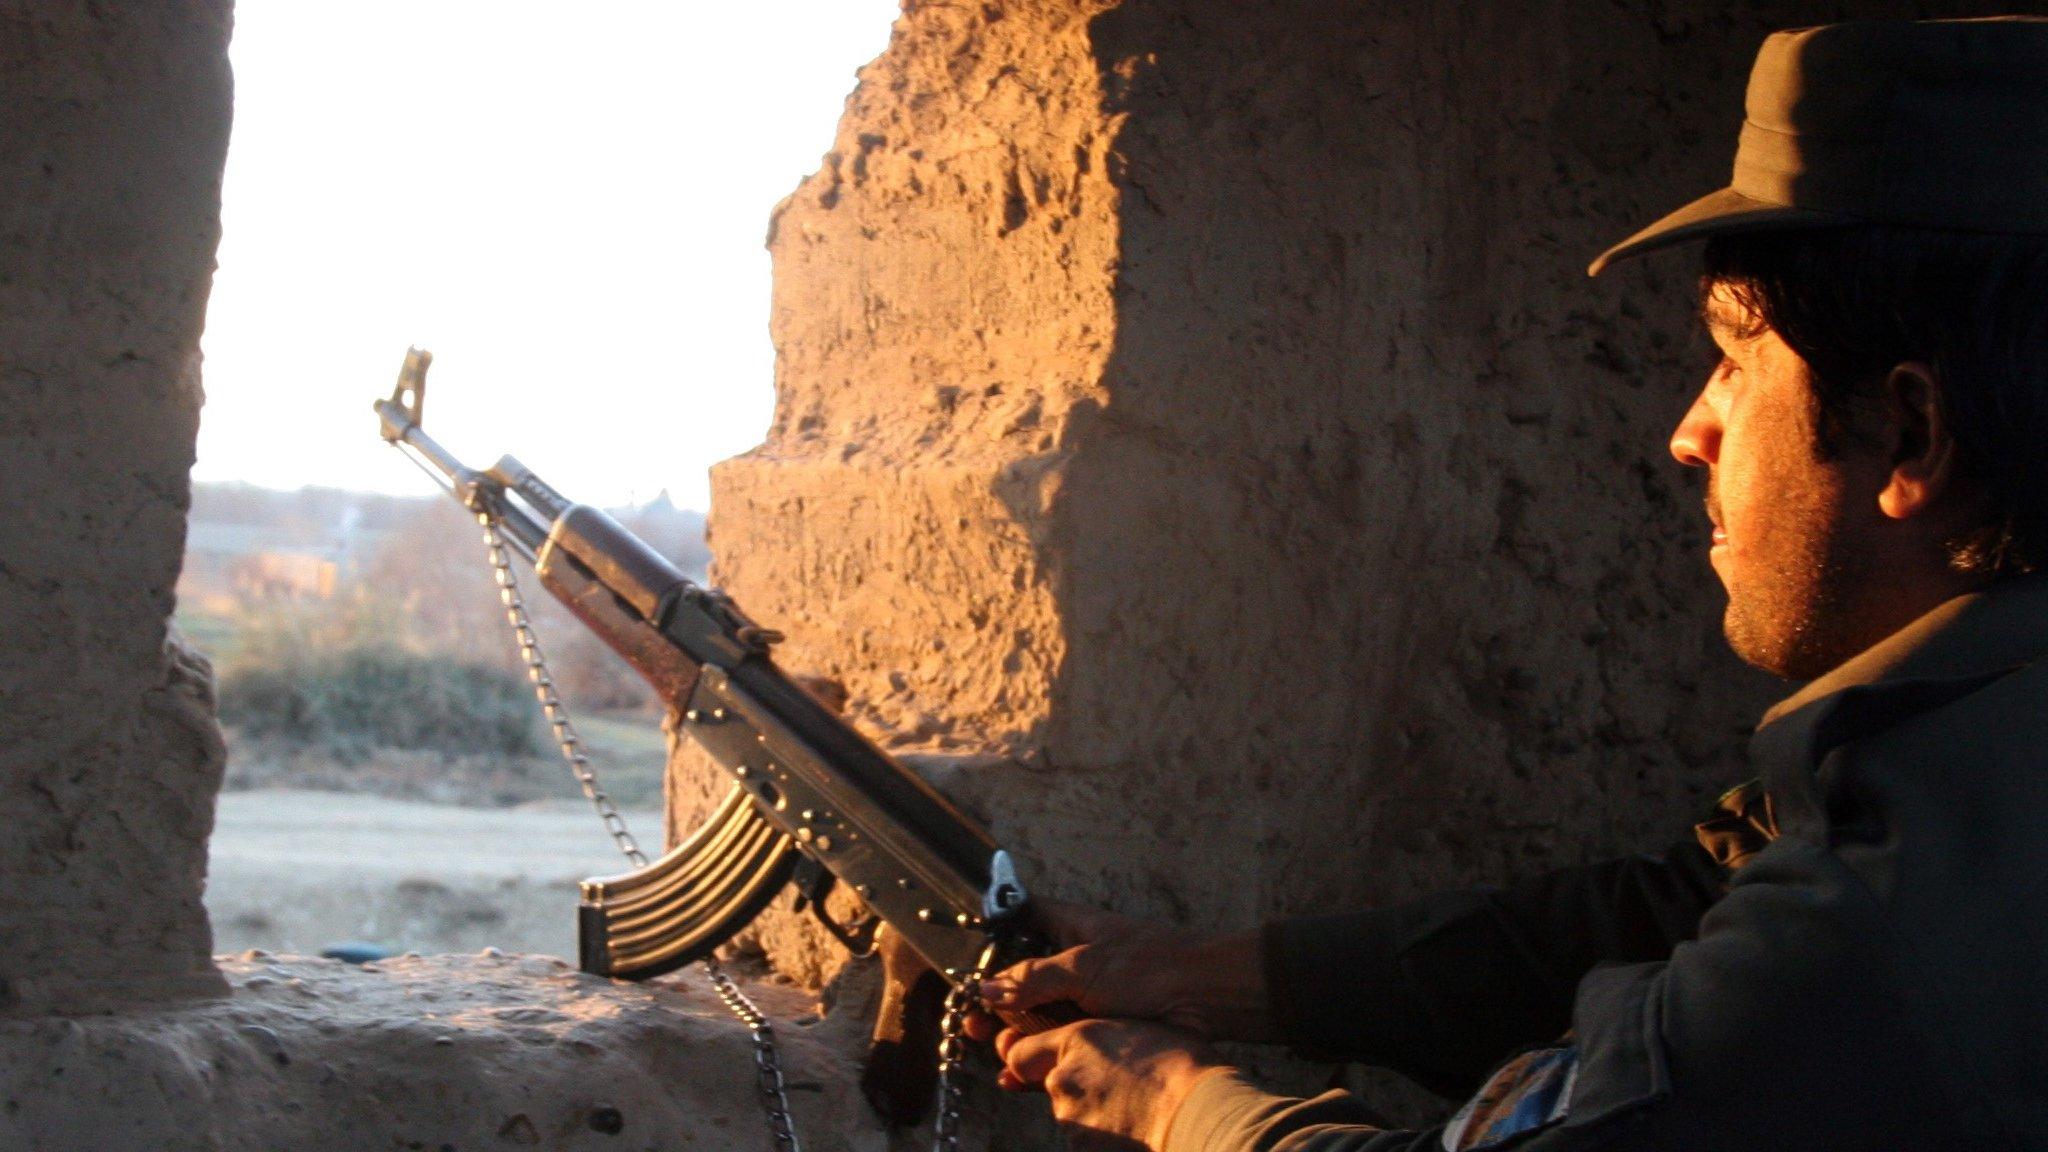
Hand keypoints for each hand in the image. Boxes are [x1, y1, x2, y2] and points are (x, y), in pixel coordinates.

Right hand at [968, 900, 1276, 1041]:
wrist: (1207, 999)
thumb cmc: (1153, 965)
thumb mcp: (1084, 967)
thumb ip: (1033, 978)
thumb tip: (988, 990)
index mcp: (1070, 926)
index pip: (1021, 918)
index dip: (993, 936)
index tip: (965, 959)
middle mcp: (1074, 957)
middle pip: (1024, 975)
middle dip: (997, 1000)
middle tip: (972, 1022)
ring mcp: (1087, 992)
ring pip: (1040, 1012)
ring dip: (1015, 1033)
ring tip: (990, 1050)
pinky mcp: (1100, 1024)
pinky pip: (1061, 1039)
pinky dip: (1040, 1055)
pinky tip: (1016, 1074)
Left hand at [996, 1018, 1222, 1150]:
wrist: (1198, 1111)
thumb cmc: (1183, 1065)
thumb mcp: (1140, 1031)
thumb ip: (1102, 1040)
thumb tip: (1094, 1047)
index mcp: (1075, 1041)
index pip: (1020, 1054)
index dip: (1029, 1062)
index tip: (1036, 1068)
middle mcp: (1063, 1080)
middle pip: (1053, 1090)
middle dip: (1078, 1092)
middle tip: (1121, 1091)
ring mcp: (1072, 1121)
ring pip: (1074, 1120)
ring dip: (1097, 1119)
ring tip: (1138, 1114)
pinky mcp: (1083, 1151)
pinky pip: (1090, 1145)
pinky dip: (1107, 1143)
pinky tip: (1138, 1135)